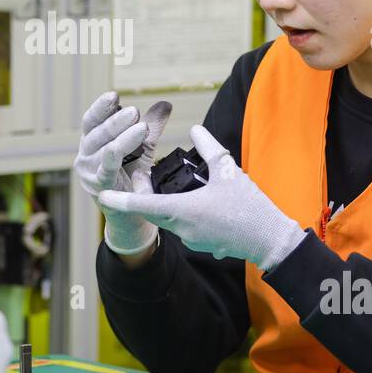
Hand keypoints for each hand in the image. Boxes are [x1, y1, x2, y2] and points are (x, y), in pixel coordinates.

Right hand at [73, 91, 172, 254]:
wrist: (132, 215)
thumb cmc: (133, 178)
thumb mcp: (142, 149)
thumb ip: (150, 127)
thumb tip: (165, 104)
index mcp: (92, 142)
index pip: (92, 120)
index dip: (101, 107)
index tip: (113, 95)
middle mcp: (86, 155)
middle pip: (97, 133)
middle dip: (116, 121)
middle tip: (134, 111)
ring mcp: (89, 172)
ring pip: (103, 150)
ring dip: (121, 137)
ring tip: (140, 127)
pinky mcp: (99, 188)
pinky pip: (104, 170)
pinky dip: (111, 158)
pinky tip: (117, 148)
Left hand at [97, 125, 307, 271]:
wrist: (269, 240)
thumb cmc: (250, 206)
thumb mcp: (228, 170)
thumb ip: (208, 147)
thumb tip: (194, 129)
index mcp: (183, 210)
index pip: (143, 205)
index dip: (121, 199)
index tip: (102, 195)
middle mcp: (182, 228)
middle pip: (152, 211)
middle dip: (142, 196)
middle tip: (140, 175)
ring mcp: (191, 239)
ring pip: (167, 219)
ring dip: (162, 204)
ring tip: (164, 185)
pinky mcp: (201, 243)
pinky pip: (182, 226)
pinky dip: (179, 213)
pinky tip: (194, 202)